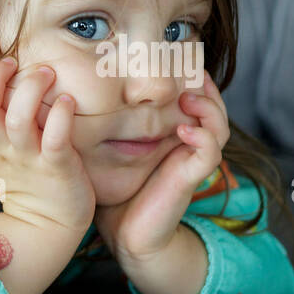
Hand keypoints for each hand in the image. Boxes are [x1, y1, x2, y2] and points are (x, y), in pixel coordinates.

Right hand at [0, 56, 94, 235]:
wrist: (48, 228)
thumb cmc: (28, 183)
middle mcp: (5, 150)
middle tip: (14, 62)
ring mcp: (30, 159)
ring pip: (18, 121)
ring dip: (30, 90)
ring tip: (46, 73)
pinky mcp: (58, 168)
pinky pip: (55, 140)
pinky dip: (60, 117)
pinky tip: (68, 102)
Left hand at [94, 69, 229, 266]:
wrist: (127, 235)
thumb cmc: (116, 192)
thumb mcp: (108, 149)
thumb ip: (104, 122)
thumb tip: (75, 90)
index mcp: (172, 134)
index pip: (193, 96)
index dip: (190, 76)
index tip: (175, 58)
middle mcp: (187, 144)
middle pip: (213, 105)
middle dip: (205, 85)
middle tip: (190, 69)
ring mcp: (192, 160)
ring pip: (218, 125)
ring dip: (208, 107)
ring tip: (187, 97)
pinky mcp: (191, 178)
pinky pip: (210, 152)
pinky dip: (203, 138)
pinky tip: (185, 131)